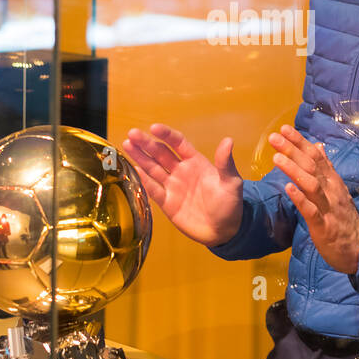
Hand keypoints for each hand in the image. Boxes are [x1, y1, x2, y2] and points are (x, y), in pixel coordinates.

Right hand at [122, 123, 242, 247]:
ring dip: (140, 157)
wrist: (224, 231)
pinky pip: (152, 189)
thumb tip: (228, 141)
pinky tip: (133, 169)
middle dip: (146, 143)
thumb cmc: (230, 204)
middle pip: (160, 153)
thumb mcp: (231, 182)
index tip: (154, 128)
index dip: (166, 135)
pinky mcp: (167, 203)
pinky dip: (143, 180)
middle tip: (132, 134)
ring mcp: (173, 186)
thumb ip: (225, 163)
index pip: (178, 143)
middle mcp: (181, 171)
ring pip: (153, 168)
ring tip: (127, 145)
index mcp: (196, 162)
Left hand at [269, 124, 358, 275]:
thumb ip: (327, 168)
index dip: (300, 142)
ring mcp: (328, 207)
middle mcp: (331, 190)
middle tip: (274, 137)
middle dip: (292, 150)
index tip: (284, 128)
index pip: (316, 156)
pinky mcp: (324, 226)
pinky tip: (288, 189)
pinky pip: (311, 211)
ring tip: (276, 157)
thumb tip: (319, 146)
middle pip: (311, 165)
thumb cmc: (344, 218)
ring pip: (311, 184)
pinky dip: (300, 199)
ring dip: (294, 170)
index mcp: (332, 181)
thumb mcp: (337, 190)